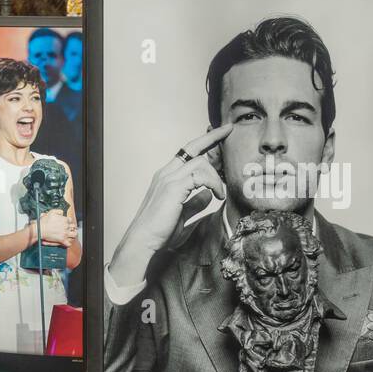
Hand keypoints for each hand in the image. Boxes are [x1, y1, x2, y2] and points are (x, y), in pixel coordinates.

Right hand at [34, 209, 75, 247]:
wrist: (40, 229)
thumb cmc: (44, 221)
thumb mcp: (51, 212)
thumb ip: (58, 211)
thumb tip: (62, 212)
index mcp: (64, 219)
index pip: (70, 220)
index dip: (68, 221)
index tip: (65, 223)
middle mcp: (66, 226)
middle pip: (73, 227)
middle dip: (71, 228)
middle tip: (68, 229)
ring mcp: (64, 233)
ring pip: (74, 234)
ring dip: (73, 235)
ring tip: (70, 235)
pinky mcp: (62, 239)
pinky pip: (68, 243)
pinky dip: (68, 243)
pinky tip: (66, 242)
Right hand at [108, 123, 231, 287]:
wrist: (143, 241)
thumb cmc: (159, 232)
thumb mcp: (182, 216)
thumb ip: (195, 204)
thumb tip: (209, 196)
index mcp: (166, 178)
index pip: (186, 153)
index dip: (204, 142)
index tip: (220, 134)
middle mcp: (166, 173)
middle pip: (193, 148)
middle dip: (213, 138)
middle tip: (230, 130)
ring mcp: (168, 178)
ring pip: (200, 161)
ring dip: (215, 175)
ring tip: (222, 193)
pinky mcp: (173, 187)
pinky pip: (200, 175)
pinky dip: (213, 183)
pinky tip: (217, 195)